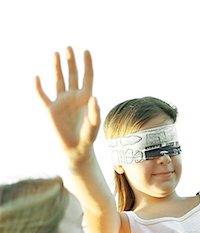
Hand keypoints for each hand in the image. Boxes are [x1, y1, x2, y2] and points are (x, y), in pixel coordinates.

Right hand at [35, 47, 99, 164]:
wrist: (76, 149)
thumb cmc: (87, 137)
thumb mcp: (94, 125)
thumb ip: (95, 112)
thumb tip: (93, 97)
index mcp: (85, 98)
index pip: (87, 77)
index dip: (87, 64)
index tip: (86, 51)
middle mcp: (73, 97)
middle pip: (72, 74)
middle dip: (70, 61)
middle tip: (68, 48)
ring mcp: (61, 102)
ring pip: (58, 80)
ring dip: (57, 67)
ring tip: (56, 53)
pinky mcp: (50, 110)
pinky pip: (42, 96)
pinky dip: (38, 87)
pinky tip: (37, 78)